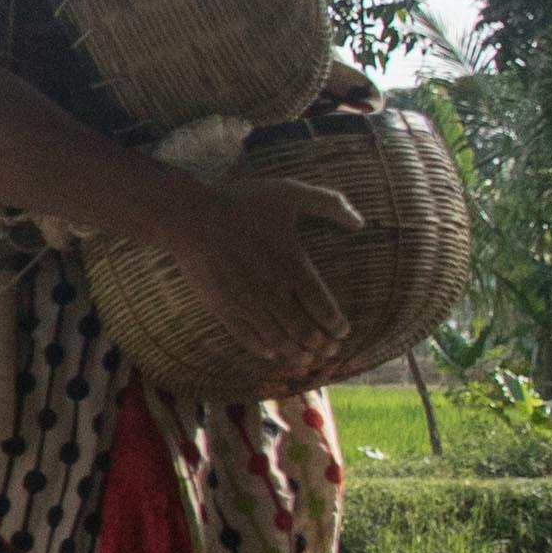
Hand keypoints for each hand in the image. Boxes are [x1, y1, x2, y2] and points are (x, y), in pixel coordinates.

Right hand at [165, 172, 364, 376]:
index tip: (343, 331)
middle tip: (330, 351)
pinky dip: (262, 349)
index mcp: (294, 268)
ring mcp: (248, 303)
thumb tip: (360, 222)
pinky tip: (270, 352)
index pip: (325, 309)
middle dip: (321, 345)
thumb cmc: (242, 201)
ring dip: (296, 353)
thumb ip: (330, 204)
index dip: (337, 326)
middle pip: (305, 331)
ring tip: (306, 359)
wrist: (191, 216)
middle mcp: (275, 292)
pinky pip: (247, 337)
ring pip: (279, 339)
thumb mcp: (291, 192)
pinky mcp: (223, 308)